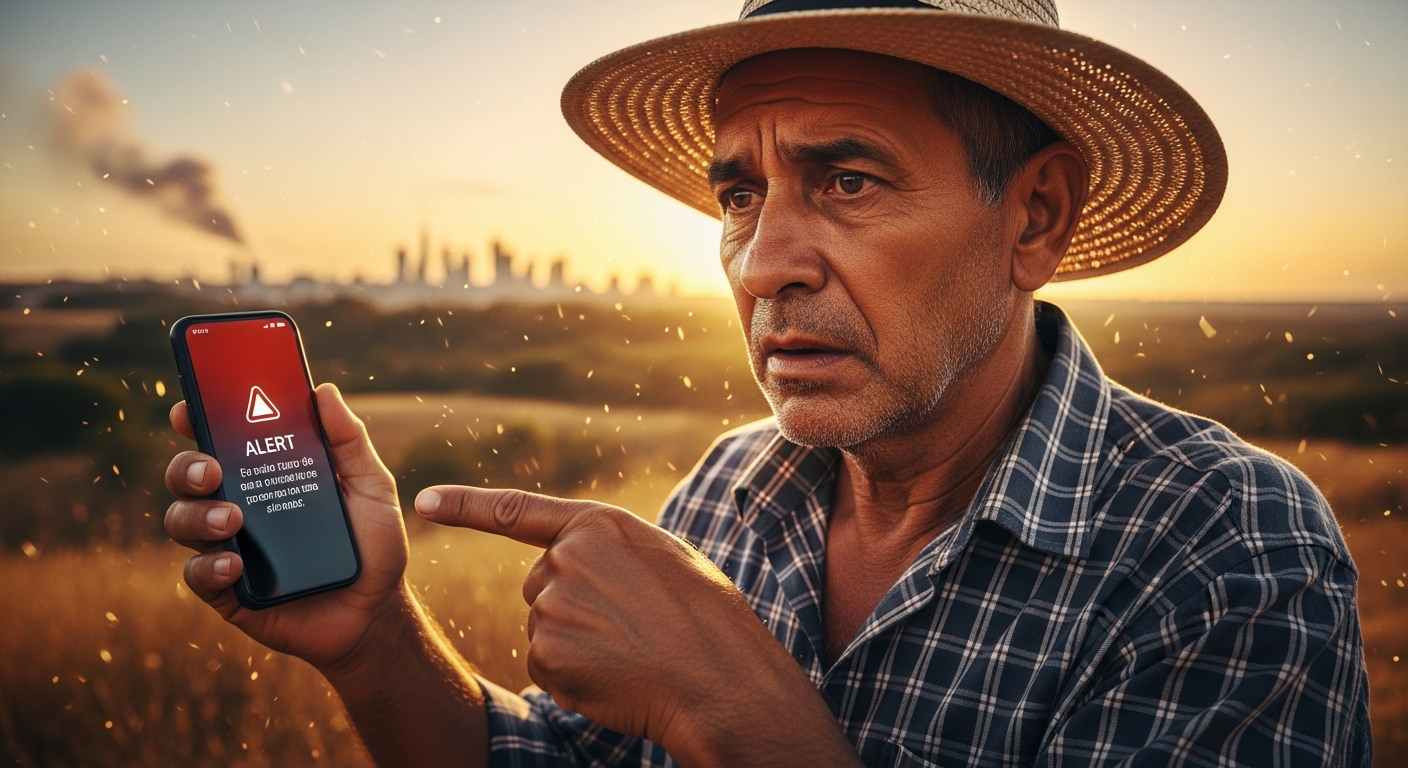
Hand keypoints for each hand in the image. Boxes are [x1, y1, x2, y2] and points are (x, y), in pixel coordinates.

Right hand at [164, 383, 411, 671]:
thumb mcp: (371, 486)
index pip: (220, 439)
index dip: (198, 419)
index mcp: (266, 474)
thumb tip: (324, 390)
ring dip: (197, 515)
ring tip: (232, 519)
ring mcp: (228, 548)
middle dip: (188, 467)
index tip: (190, 408)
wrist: (377, 611)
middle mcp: (239, 505)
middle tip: (212, 470)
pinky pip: (197, 575)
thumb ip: (349, 440)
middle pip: (188, 477)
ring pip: (182, 521)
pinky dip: (209, 566)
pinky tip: (233, 564)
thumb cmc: (374, 543)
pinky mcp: (227, 592)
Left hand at [415, 486, 860, 767]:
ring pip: (544, 625)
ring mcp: (553, 606)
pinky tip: (615, 673)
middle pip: (542, 582)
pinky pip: (546, 664)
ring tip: (631, 649)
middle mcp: (567, 558)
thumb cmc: (704, 618)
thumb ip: (609, 549)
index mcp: (599, 524)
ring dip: (577, 642)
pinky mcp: (547, 653)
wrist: (718, 677)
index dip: (465, 505)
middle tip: (631, 624)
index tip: (423, 501)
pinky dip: (574, 675)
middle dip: (574, 603)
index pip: (515, 510)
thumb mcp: (663, 557)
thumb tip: (566, 561)